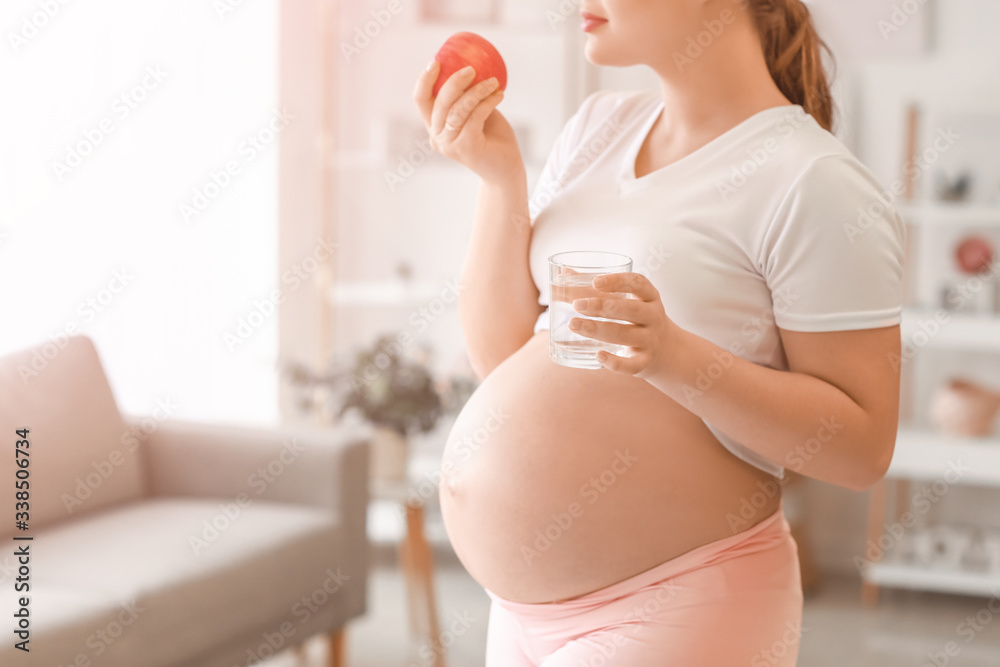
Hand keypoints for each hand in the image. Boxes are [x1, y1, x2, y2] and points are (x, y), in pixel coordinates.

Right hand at [412, 61, 523, 184]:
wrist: (505, 170)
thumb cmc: (493, 138)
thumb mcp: (477, 112)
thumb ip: (468, 97)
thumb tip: (470, 67)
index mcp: (435, 126)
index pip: (420, 100)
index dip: (424, 79)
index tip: (436, 61)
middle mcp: (437, 137)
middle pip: (439, 101)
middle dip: (455, 80)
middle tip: (472, 69)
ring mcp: (450, 144)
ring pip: (458, 108)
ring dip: (477, 90)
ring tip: (494, 83)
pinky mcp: (466, 148)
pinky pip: (475, 116)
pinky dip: (488, 102)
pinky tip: (499, 95)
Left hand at [568, 272, 679, 378]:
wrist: (664, 349)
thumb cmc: (635, 318)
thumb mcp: (625, 300)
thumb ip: (597, 289)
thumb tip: (564, 273)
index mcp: (649, 296)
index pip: (638, 283)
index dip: (617, 281)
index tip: (595, 282)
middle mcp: (653, 317)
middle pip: (631, 309)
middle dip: (602, 307)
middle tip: (576, 305)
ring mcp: (651, 340)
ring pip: (626, 335)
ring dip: (598, 330)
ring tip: (574, 324)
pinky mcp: (645, 361)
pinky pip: (631, 365)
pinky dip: (615, 363)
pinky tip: (598, 356)